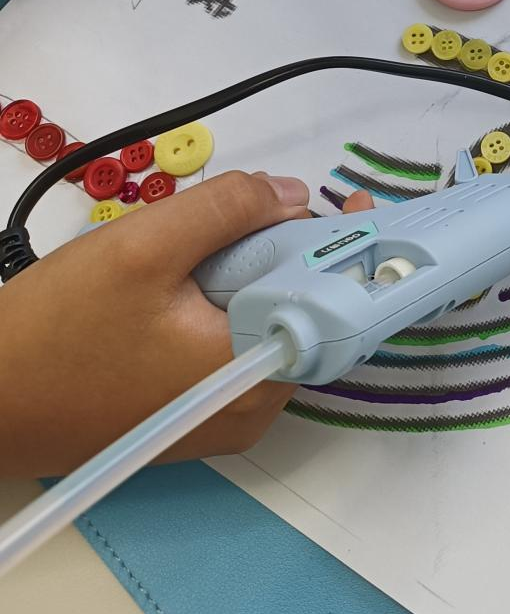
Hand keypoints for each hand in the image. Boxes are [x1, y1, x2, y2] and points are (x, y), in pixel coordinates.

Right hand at [0, 171, 372, 475]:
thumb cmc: (54, 331)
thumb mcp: (144, 246)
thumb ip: (229, 209)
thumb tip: (294, 195)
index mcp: (255, 377)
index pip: (337, 306)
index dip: (348, 249)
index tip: (351, 203)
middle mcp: (251, 411)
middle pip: (305, 314)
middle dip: (289, 255)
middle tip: (263, 209)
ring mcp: (219, 419)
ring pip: (266, 327)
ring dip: (252, 277)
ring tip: (210, 242)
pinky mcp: (189, 415)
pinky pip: (232, 347)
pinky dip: (225, 305)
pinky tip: (189, 278)